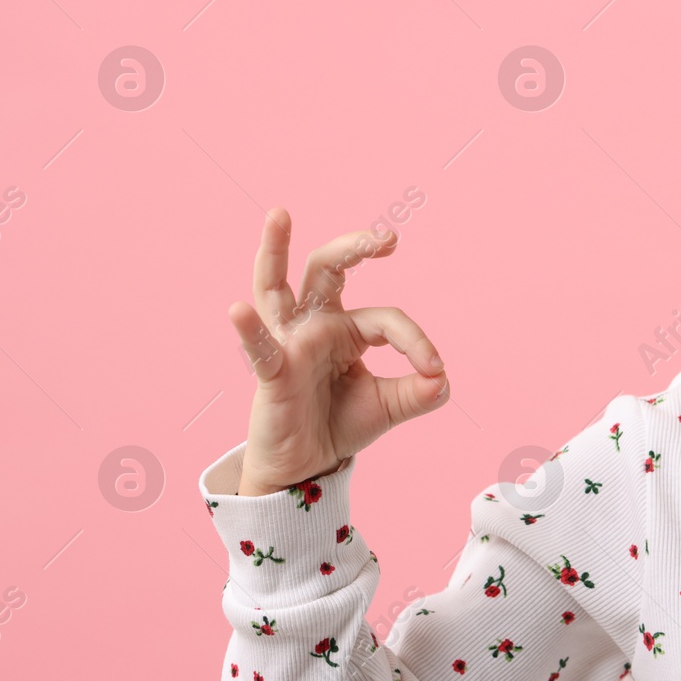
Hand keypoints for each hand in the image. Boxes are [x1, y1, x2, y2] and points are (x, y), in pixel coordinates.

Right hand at [228, 206, 448, 494]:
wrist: (306, 465)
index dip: (416, 342)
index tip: (435, 369)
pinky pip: (260, 349)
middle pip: (327, 270)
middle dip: (353, 247)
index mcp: (346, 328)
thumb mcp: (388, 406)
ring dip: (275, 250)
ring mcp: (289, 344)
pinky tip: (237, 310)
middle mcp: (315, 324)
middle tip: (387, 238)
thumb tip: (443, 380)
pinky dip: (249, 330)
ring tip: (279, 214)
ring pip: (276, 287)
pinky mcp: (272, 373)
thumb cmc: (340, 424)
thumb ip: (418, 392)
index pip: (386, 320)